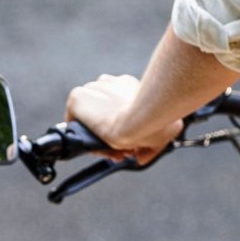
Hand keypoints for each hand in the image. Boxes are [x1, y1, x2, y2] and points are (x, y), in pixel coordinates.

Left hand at [65, 73, 179, 162]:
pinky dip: (81, 136)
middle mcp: (110, 83)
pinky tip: (93, 147)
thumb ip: (151, 144)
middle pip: (101, 111)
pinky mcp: (77, 97)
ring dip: (95, 135)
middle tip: (118, 148)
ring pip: (88, 117)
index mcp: (129, 86)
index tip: (125, 141)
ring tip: (108, 150)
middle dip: (108, 131)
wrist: (141, 119)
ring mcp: (93, 89)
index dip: (119, 126)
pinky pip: (74, 121)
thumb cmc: (158, 121)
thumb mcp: (165, 132)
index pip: (116, 105)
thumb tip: (141, 157)